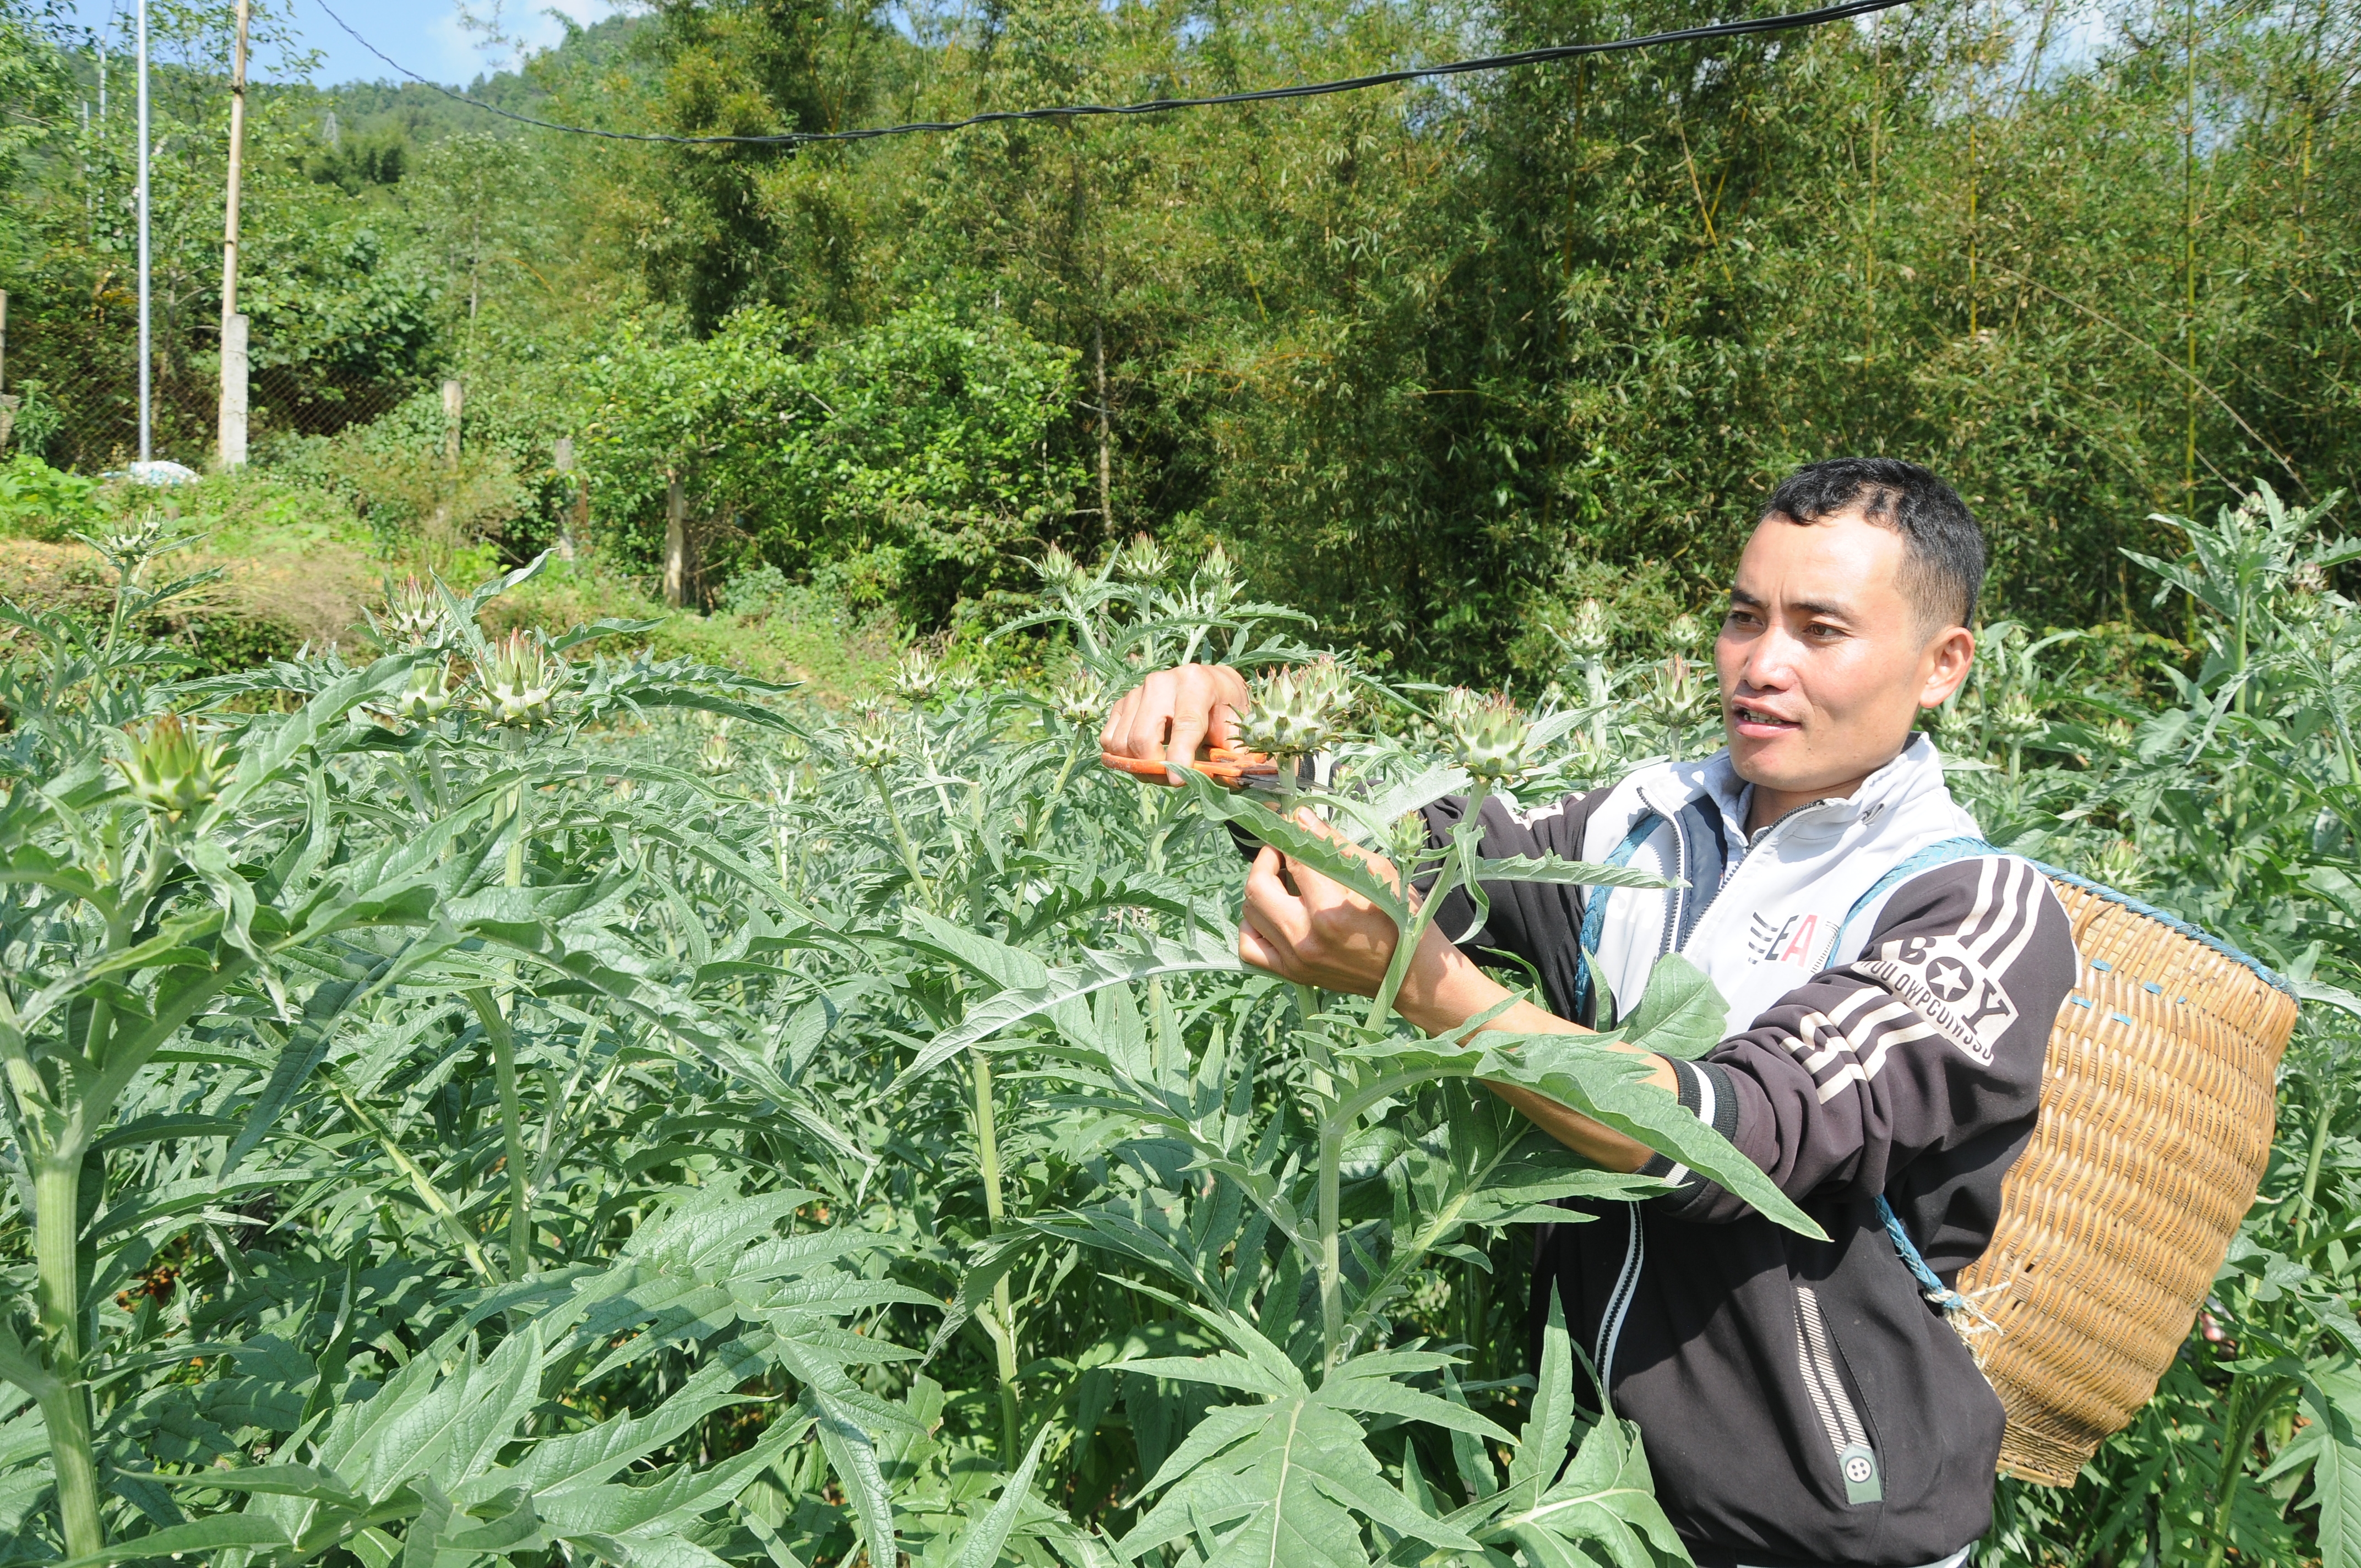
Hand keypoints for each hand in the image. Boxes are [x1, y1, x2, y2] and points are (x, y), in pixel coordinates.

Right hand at [1101, 663, 1250, 782]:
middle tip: (1173, 779)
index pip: (1184, 724)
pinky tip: (1144, 755)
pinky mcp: (1122, 703)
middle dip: (1155, 768)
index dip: (1179, 757)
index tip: (1177, 780)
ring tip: (1161, 767)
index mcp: (1196, 683)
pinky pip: (1109, 739)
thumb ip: (1233, 753)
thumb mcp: (1238, 727)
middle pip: (1143, 737)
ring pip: (1122, 742)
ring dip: (1138, 766)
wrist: (1210, 685)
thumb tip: (1228, 780)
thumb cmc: (1225, 708)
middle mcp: (1161, 682)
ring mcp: (1137, 691)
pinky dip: (1122, 756)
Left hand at [1237, 811, 1457, 1003]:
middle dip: (1267, 857)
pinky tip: (1270, 914)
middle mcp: (1306, 937)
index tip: (1293, 823)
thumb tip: (1300, 817)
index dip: (1289, 834)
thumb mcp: (1378, 872)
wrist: (1411, 974)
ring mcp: (1295, 959)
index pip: (1293, 859)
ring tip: (1282, 880)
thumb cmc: (1403, 918)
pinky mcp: (1292, 974)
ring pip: (1250, 912)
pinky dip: (1252, 926)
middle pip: (1257, 885)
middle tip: (1284, 849)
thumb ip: (1334, 845)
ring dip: (1260, 888)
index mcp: (1331, 909)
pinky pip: (1248, 948)